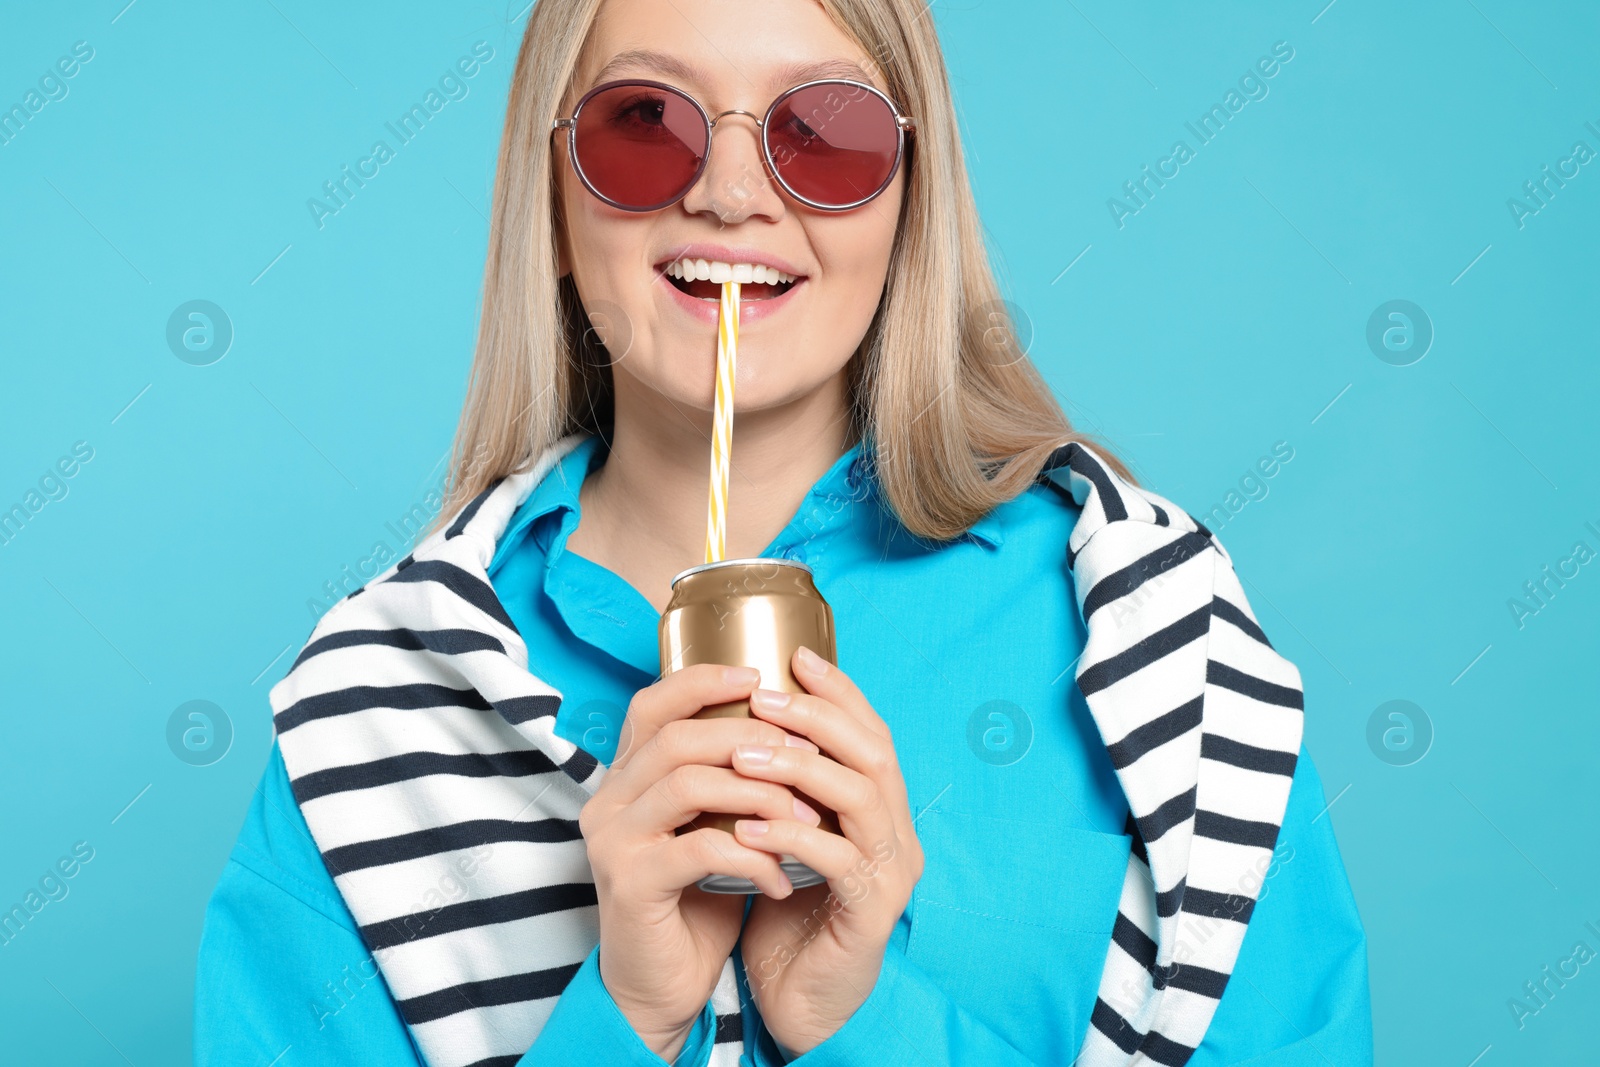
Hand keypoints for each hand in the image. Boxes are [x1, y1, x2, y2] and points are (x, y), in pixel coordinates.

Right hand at [579, 663, 823, 1060]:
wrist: (663, 988)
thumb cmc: (696, 902)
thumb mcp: (714, 827)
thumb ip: (731, 780)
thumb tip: (794, 729)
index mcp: (626, 778)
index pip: (653, 705)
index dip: (703, 680)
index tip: (760, 678)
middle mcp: (608, 801)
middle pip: (677, 738)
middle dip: (751, 738)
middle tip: (806, 757)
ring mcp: (614, 841)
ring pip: (689, 783)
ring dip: (760, 794)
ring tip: (806, 818)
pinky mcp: (631, 884)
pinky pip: (701, 849)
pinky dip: (754, 856)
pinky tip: (783, 876)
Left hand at [730, 646, 924, 1055]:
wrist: (797, 1003)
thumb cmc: (786, 915)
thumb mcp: (784, 836)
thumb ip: (782, 786)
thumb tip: (743, 717)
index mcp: (882, 811)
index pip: (872, 733)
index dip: (840, 691)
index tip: (797, 656)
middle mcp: (899, 835)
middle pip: (873, 753)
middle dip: (817, 717)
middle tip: (762, 698)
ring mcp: (891, 874)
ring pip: (861, 797)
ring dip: (800, 768)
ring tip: (744, 754)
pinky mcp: (871, 914)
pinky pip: (837, 860)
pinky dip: (791, 836)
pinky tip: (748, 827)